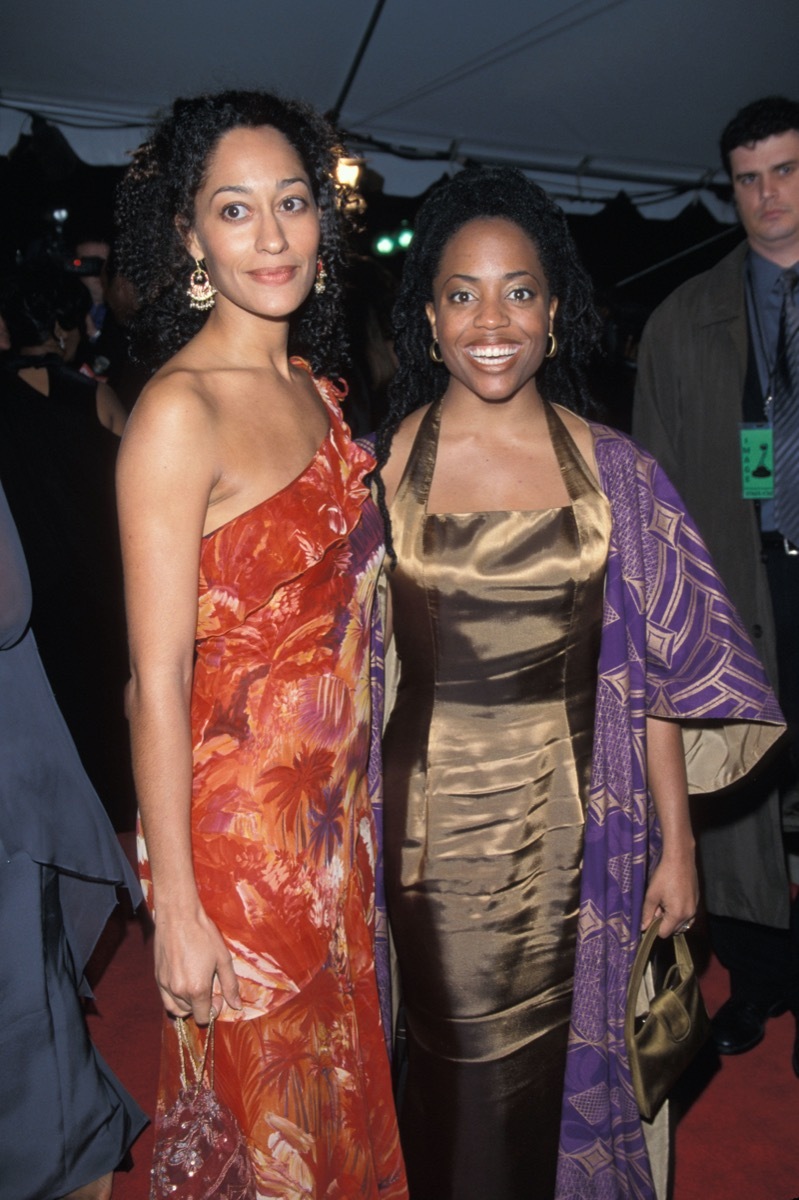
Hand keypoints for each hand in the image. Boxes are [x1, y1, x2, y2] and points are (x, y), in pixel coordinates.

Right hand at [153, 904, 239, 1023]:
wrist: (178, 916)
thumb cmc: (203, 934)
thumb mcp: (223, 958)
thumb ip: (230, 985)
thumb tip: (236, 1006)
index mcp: (197, 989)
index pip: (203, 1017)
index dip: (213, 1010)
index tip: (217, 995)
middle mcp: (178, 991)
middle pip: (190, 1013)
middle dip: (201, 1005)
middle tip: (208, 987)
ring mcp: (165, 985)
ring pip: (175, 1009)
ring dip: (187, 1004)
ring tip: (195, 986)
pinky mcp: (157, 977)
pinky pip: (165, 999)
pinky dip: (175, 998)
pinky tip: (184, 982)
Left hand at [641, 849, 698, 937]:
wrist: (680, 859)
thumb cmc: (664, 876)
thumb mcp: (652, 895)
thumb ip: (647, 913)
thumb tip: (643, 928)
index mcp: (677, 915)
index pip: (664, 933)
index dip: (654, 927)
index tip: (650, 915)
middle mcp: (689, 915)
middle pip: (674, 929)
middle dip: (664, 922)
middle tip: (658, 905)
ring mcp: (695, 908)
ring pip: (681, 922)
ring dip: (672, 917)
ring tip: (665, 901)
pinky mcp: (697, 901)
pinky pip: (688, 914)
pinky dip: (680, 911)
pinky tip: (673, 897)